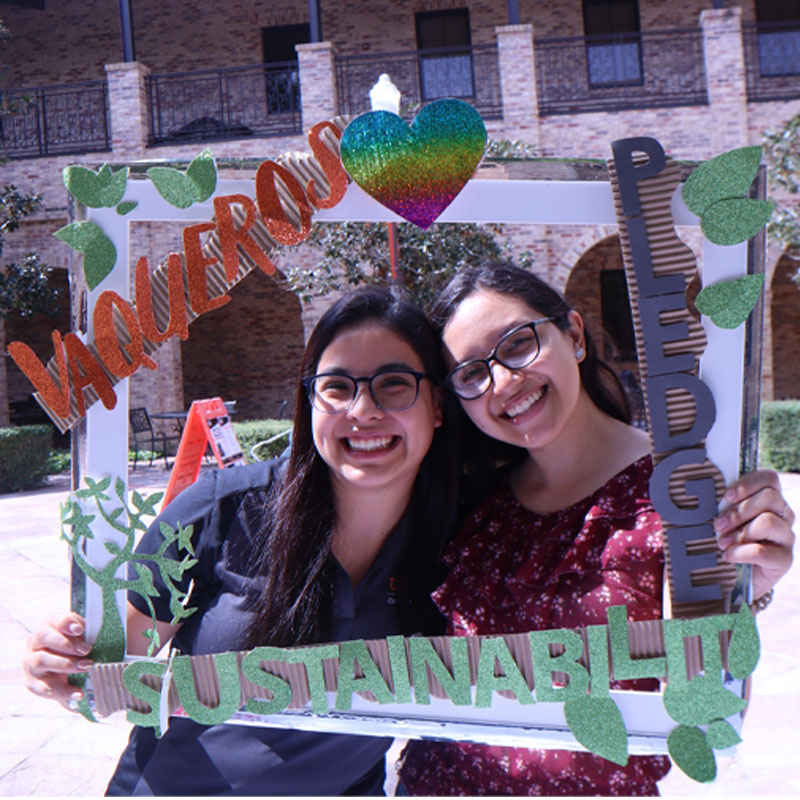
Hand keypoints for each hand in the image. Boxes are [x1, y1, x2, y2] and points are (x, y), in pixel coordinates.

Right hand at [23, 612, 93, 710]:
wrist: (66, 674)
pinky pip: (44, 688)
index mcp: (50, 625)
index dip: (67, 623)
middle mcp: (36, 642)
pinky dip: (63, 691)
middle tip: (87, 650)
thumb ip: (88, 632)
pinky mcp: (32, 682)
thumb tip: (95, 633)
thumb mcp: (83, 637)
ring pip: (41, 660)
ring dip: (65, 664)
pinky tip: (79, 693)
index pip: (55, 620)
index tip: (80, 629)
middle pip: (44, 637)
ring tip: (85, 667)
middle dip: (67, 644)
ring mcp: (31, 662)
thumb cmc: (77, 648)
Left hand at [714, 470, 794, 600]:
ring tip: (722, 542)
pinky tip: (728, 556)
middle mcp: (783, 515)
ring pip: (768, 522)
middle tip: (718, 524)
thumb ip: (721, 504)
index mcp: (769, 500)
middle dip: (739, 511)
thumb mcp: (724, 519)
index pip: (770, 479)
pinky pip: (762, 551)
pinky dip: (739, 553)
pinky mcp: (784, 559)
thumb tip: (700, 493)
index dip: (749, 483)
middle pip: (770, 498)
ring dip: (739, 532)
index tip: (727, 495)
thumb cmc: (727, 539)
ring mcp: (786, 537)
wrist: (736, 576)